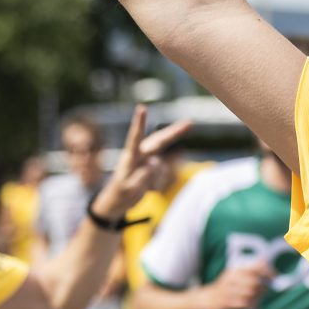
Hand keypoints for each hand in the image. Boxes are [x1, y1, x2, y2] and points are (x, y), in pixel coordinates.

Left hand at [91, 104, 192, 220]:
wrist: (117, 201)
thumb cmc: (120, 194)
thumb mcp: (128, 190)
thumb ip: (141, 177)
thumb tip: (155, 162)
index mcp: (130, 157)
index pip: (135, 138)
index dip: (139, 123)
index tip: (142, 108)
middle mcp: (140, 155)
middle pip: (159, 141)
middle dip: (174, 132)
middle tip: (190, 123)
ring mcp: (148, 161)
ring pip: (162, 163)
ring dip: (157, 175)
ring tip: (140, 187)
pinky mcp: (153, 168)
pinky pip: (161, 174)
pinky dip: (156, 183)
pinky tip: (146, 189)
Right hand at [201, 262, 270, 308]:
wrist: (206, 299)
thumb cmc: (227, 289)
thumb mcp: (236, 277)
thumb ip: (252, 274)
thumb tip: (271, 270)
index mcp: (236, 270)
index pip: (256, 266)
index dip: (269, 271)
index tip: (275, 277)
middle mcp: (233, 278)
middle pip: (256, 281)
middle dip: (263, 288)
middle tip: (263, 293)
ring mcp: (229, 290)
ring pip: (251, 292)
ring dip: (257, 298)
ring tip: (255, 302)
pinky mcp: (227, 302)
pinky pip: (245, 303)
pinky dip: (252, 307)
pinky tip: (252, 308)